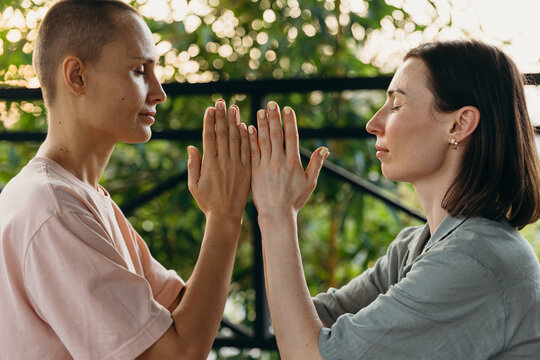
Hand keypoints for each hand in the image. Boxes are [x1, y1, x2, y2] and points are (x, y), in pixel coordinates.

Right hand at [187, 99, 250, 220]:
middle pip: (224, 134)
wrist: (226, 216)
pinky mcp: (248, 170)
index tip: (210, 108)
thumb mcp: (194, 185)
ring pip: (237, 139)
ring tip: (233, 108)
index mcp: (210, 164)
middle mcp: (225, 162)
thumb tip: (192, 146)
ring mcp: (238, 166)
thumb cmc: (207, 202)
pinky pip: (248, 150)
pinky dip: (247, 137)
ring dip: (235, 122)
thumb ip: (193, 165)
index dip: (210, 121)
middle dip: (222, 116)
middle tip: (222, 102)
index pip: (210, 137)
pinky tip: (246, 126)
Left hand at [248, 101, 328, 217]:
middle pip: (276, 135)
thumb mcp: (309, 183)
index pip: (291, 137)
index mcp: (293, 163)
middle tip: (271, 103)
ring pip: (263, 141)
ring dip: (261, 125)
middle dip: (274, 118)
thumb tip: (324, 149)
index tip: (287, 109)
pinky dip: (250, 140)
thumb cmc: (294, 200)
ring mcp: (265, 166)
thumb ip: (316, 165)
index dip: (289, 122)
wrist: (276, 214)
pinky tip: (249, 128)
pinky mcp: (255, 172)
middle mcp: (279, 162)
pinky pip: (252, 152)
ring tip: (260, 111)